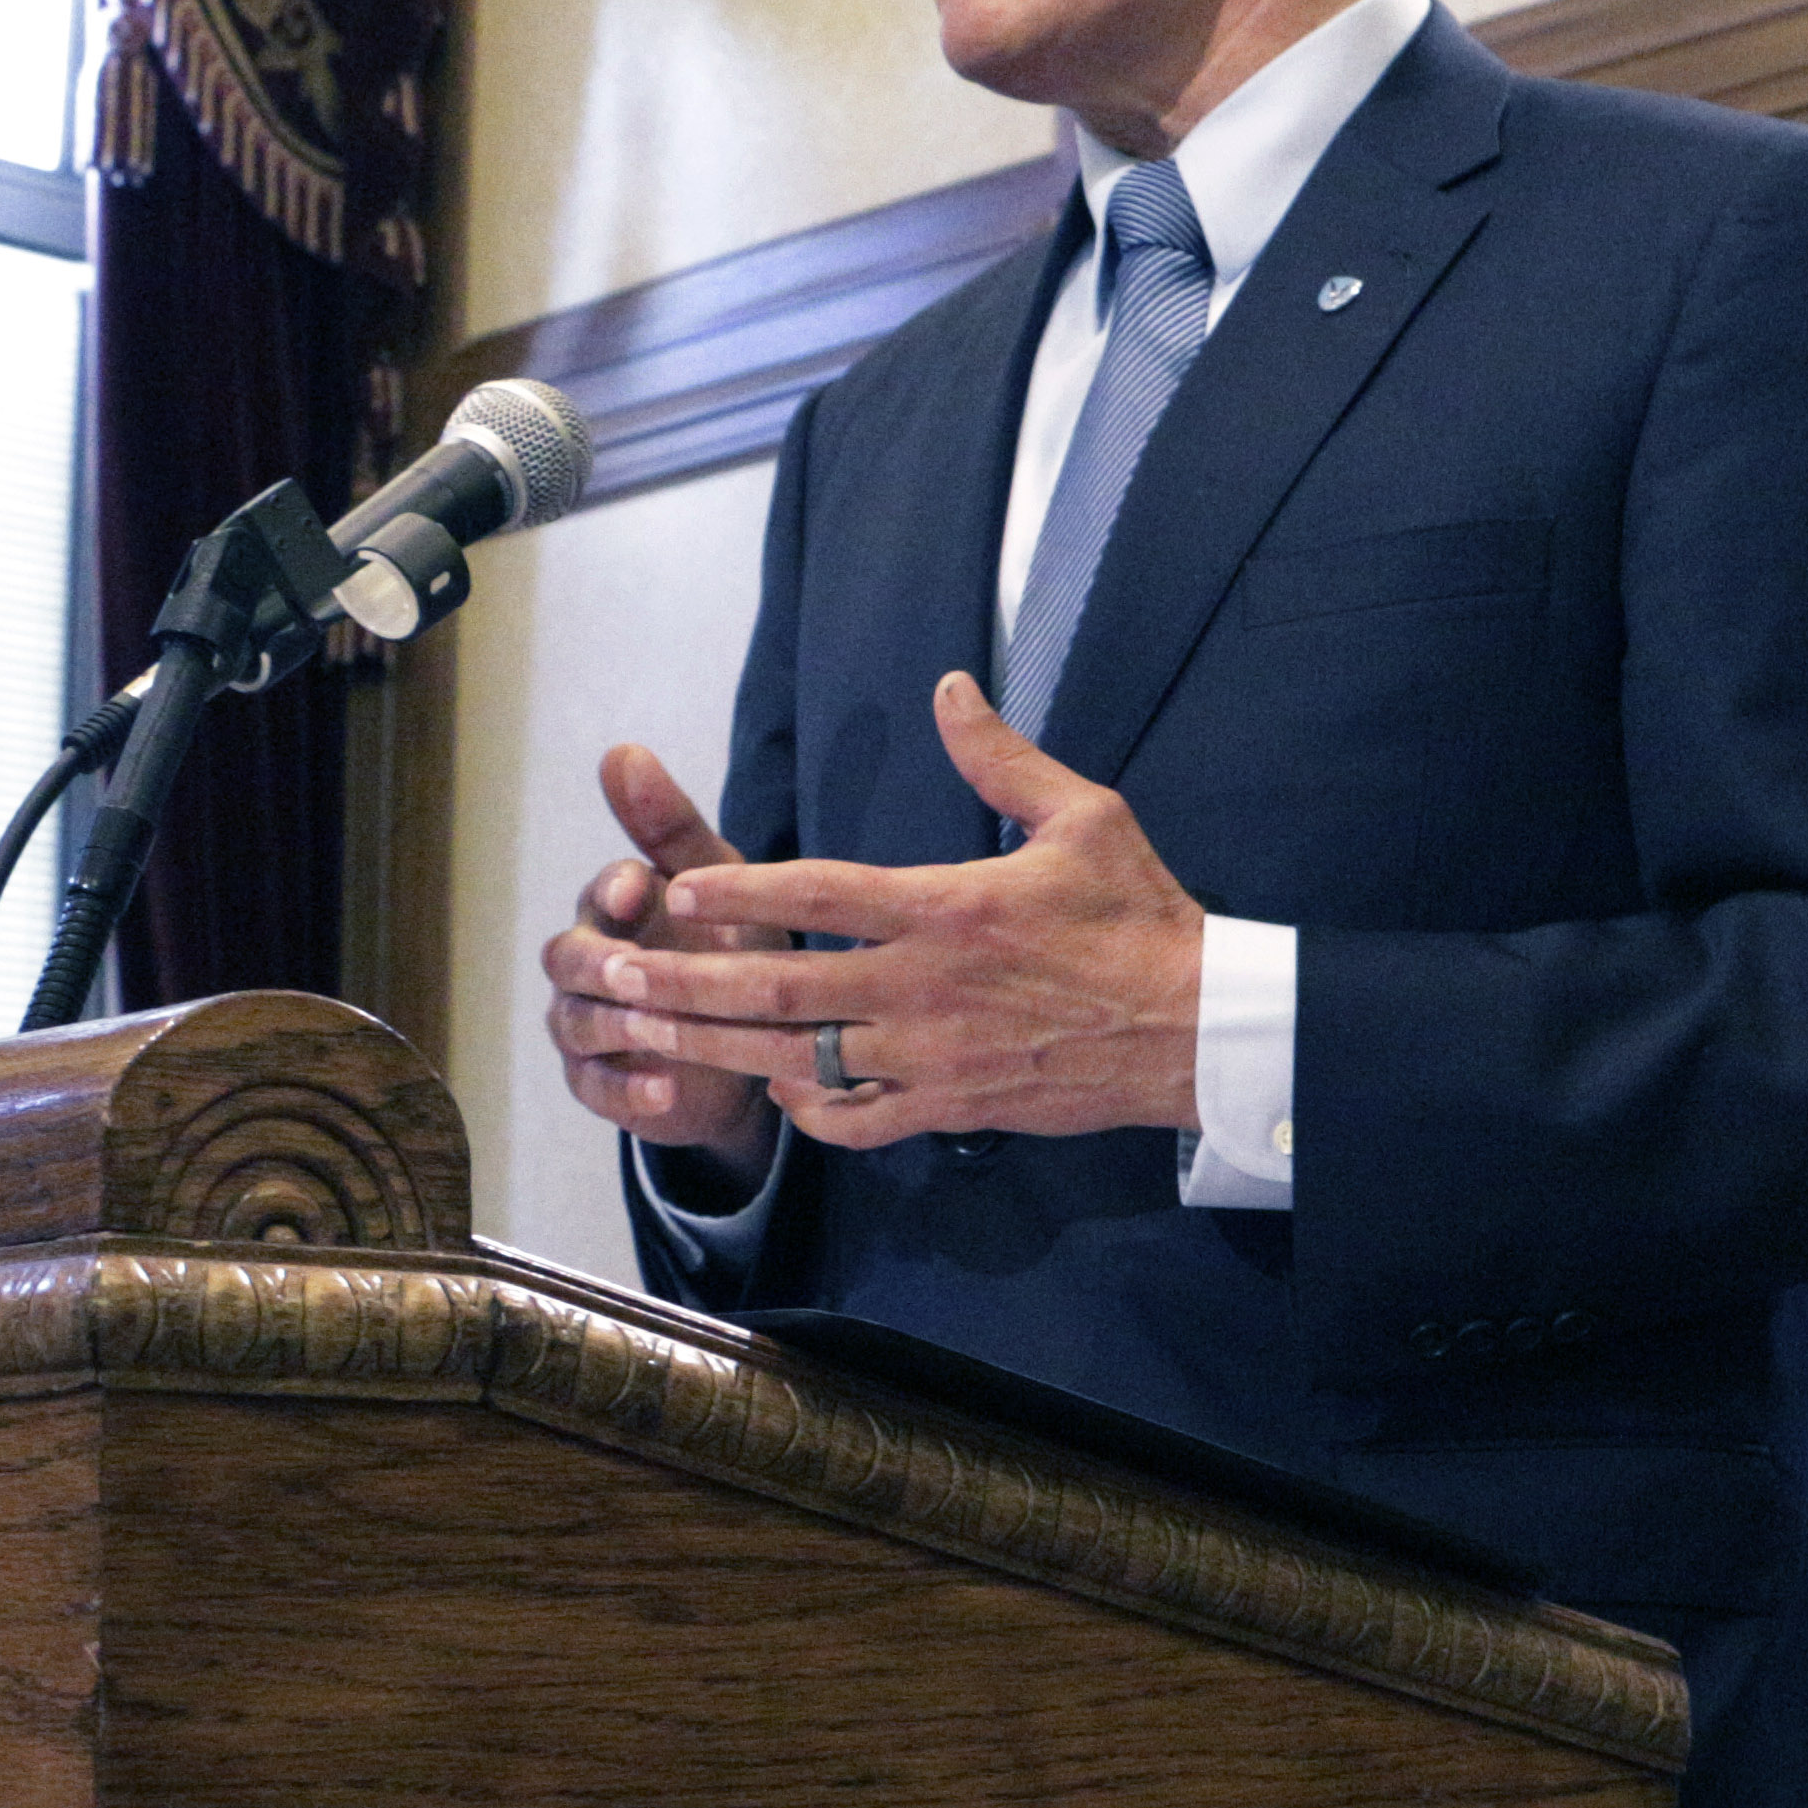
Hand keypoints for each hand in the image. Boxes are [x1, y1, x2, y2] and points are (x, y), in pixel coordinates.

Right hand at [542, 743, 785, 1171]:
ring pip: (577, 1021)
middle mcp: (590, 963)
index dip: (614, 888)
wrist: (751, 1041)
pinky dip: (628, 1090)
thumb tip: (621, 749)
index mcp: (617, 908)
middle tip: (631, 966)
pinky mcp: (600, 1083)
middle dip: (598, 960)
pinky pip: (598, 1089)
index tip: (639, 888)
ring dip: (613, 1023)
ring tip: (652, 1029)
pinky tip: (666, 1090)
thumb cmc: (727, 942)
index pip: (600, 890)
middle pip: (567, 957)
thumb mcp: (717, 882)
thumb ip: (670, 826)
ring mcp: (588, 1024)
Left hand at [589, 674, 1208, 1155]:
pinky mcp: (951, 1108)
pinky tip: (775, 1088)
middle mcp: (922, 986)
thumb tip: (949, 687)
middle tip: (612, 977)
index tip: (681, 889)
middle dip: (684, 983)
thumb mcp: (1084, 816)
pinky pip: (855, 1120)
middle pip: (778, 986)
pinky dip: (808, 1108)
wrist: (1195, 1031)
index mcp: (947, 907)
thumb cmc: (1142, 917)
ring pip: (798, 1057)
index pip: (818, 893)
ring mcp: (930, 1056)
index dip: (741, 893)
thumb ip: (1001, 757)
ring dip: (714, 1048)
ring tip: (644, 1038)